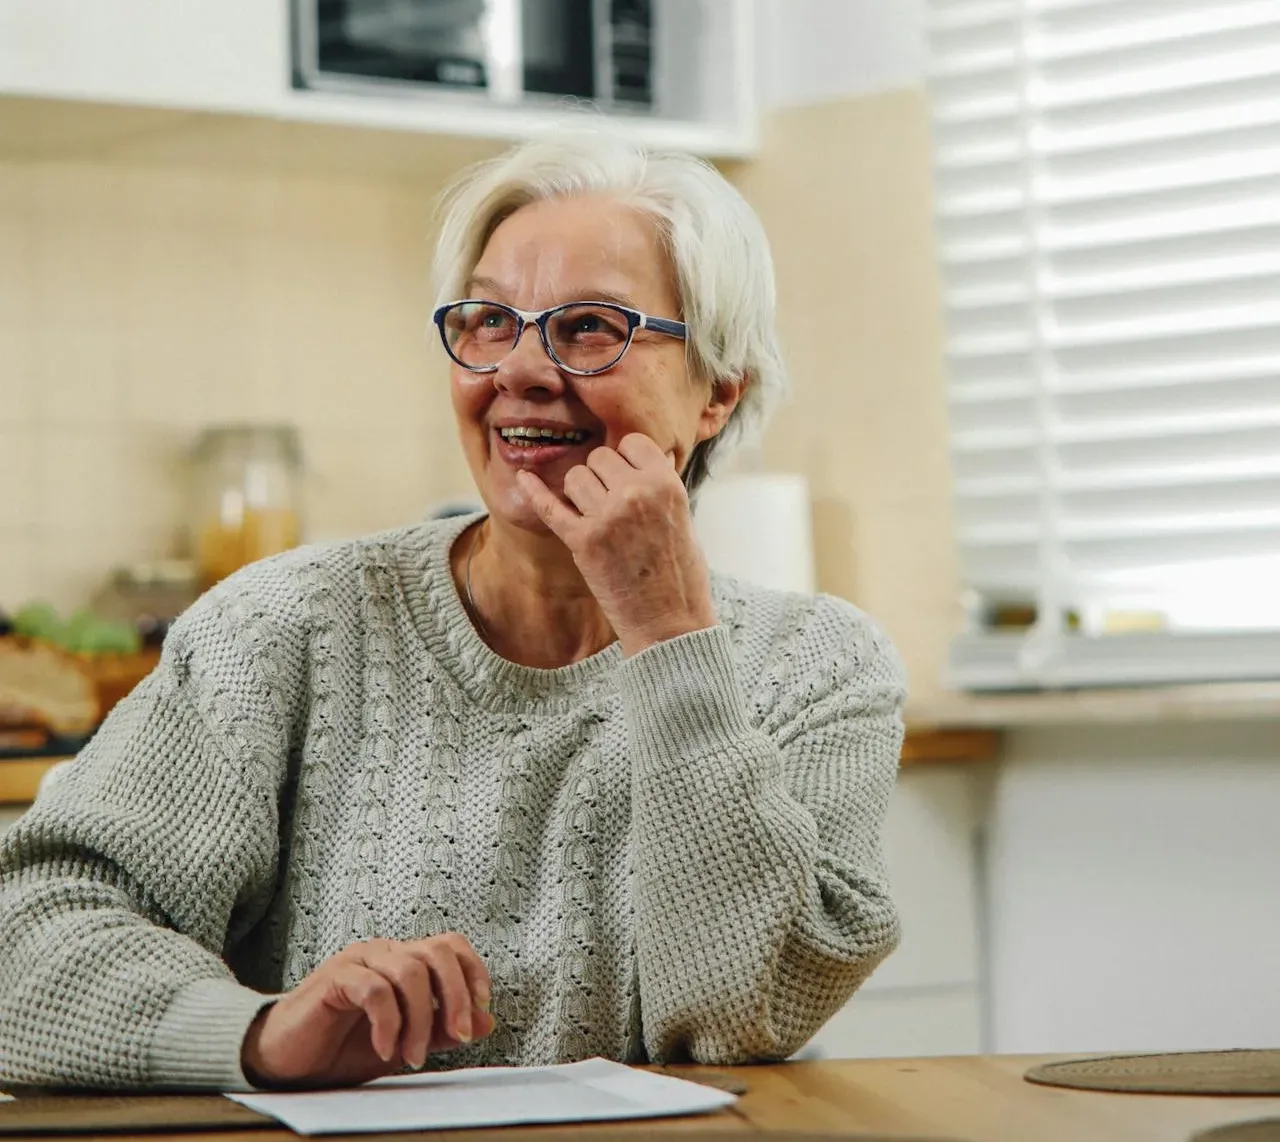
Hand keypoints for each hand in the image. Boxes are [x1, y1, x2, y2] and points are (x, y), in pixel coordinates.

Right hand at [241, 935, 493, 1088]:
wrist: (286, 1062)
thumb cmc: (341, 1048)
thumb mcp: (403, 1043)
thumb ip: (441, 1030)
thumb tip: (486, 1021)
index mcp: (402, 961)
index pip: (449, 946)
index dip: (472, 972)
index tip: (480, 1009)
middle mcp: (384, 953)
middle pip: (437, 951)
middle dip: (456, 994)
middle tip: (459, 1036)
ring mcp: (358, 961)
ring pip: (410, 970)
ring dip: (420, 1019)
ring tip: (412, 1056)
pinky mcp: (334, 978)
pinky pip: (374, 989)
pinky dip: (388, 1022)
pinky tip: (384, 1049)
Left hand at [516, 433, 717, 655]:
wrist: (669, 623)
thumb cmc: (680, 574)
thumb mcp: (684, 519)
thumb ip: (664, 485)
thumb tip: (654, 452)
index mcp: (666, 484)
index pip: (631, 442)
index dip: (626, 459)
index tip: (626, 477)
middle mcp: (636, 494)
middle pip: (599, 457)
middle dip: (601, 476)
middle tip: (612, 505)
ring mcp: (606, 517)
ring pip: (576, 477)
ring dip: (581, 492)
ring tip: (597, 517)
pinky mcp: (583, 542)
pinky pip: (550, 507)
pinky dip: (534, 492)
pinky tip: (524, 480)